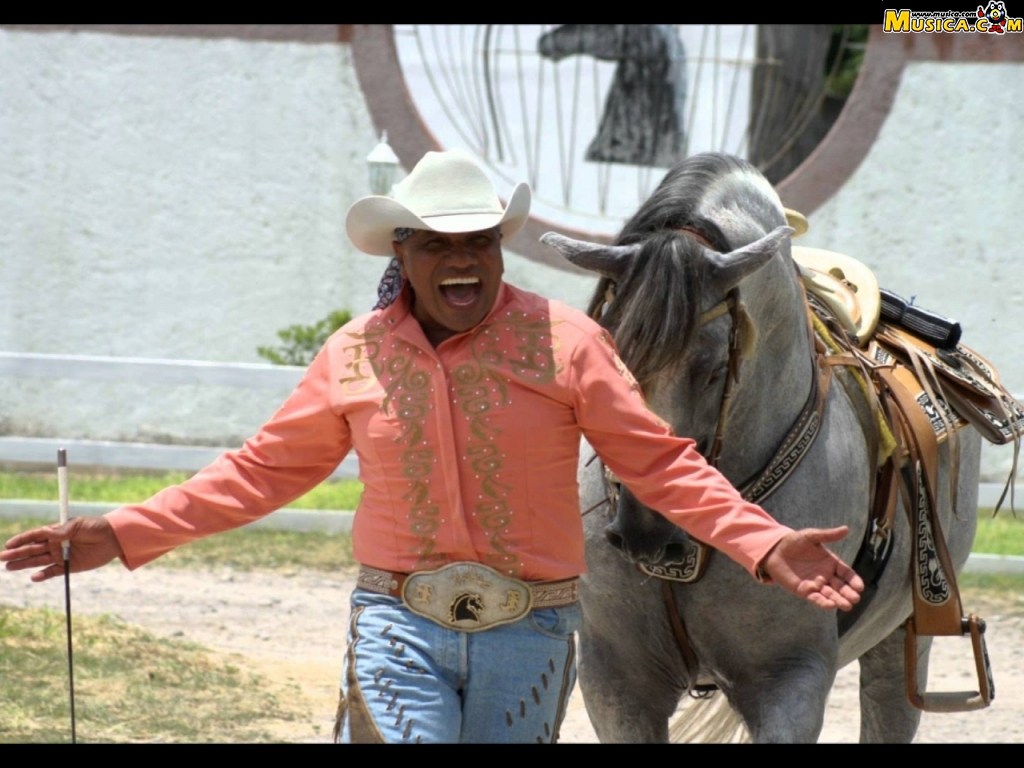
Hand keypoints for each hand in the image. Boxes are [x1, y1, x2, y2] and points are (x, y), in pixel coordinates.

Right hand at [1, 516, 123, 581]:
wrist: (113, 539)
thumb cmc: (96, 527)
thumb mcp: (79, 525)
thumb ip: (62, 530)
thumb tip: (46, 532)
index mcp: (57, 531)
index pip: (35, 536)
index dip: (22, 540)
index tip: (9, 544)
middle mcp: (56, 544)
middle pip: (32, 549)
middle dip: (17, 553)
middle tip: (2, 558)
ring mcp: (61, 555)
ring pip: (38, 561)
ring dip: (24, 564)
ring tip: (9, 567)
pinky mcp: (69, 566)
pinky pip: (53, 571)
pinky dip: (43, 575)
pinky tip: (34, 577)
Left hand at [760, 526, 864, 611]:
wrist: (774, 551)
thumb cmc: (794, 542)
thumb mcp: (811, 536)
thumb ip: (827, 535)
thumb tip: (846, 529)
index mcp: (831, 563)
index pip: (847, 573)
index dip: (854, 580)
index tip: (860, 587)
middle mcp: (826, 575)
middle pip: (841, 586)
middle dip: (848, 593)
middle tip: (855, 599)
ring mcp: (816, 584)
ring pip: (831, 595)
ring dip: (839, 600)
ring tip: (847, 606)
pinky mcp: (805, 591)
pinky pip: (816, 598)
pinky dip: (823, 603)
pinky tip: (830, 605)